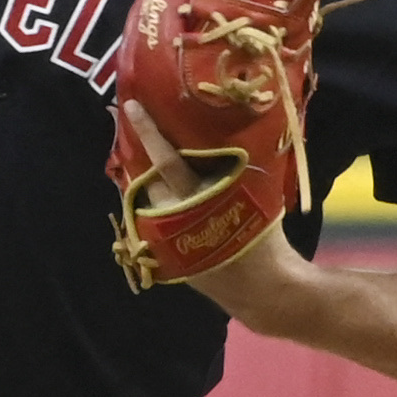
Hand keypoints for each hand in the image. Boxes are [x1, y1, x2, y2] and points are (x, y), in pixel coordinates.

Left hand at [123, 101, 316, 332]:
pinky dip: (158, 204)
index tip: (131, 105)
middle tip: (133, 127)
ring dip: (148, 181)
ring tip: (152, 162)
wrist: (263, 290)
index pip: (166, 159)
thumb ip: (229, 169)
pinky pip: (153, 219)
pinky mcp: (163, 254)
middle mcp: (172, 218)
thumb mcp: (253, 195)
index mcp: (196, 199)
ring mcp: (163, 239)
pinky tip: (168, 197)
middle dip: (138, 154)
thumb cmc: (265, 239)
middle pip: (144, 178)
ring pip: (147, 199)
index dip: (148, 131)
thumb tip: (222, 136)